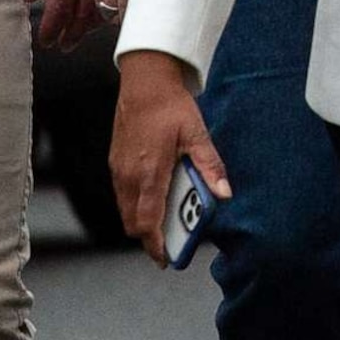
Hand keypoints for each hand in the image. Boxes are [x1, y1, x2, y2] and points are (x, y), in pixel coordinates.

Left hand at [26, 0, 97, 49]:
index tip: (46, 40)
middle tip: (62, 45)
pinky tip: (104, 17)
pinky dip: (109, 11)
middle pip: (80, 16)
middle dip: (70, 35)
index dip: (51, 28)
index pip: (57, 8)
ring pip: (101, 9)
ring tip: (80, 37)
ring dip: (89, 28)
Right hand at [111, 50, 229, 266]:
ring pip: (125, 210)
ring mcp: (118, 169)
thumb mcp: (197, 134)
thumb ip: (210, 166)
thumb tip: (224, 194)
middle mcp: (129, 176)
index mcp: (149, 173)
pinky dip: (134, 206)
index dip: (156, 245)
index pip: (148, 222)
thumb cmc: (171, 106)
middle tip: (168, 245)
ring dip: (140, 222)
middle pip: (132, 223)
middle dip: (148, 238)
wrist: (144, 81)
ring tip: (162, 227)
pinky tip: (152, 200)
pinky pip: (121, 195)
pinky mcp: (115, 162)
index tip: (166, 259)